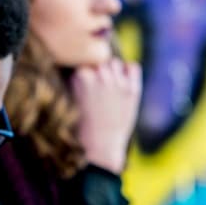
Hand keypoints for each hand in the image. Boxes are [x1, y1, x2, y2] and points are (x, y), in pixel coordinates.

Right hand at [71, 58, 140, 173]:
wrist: (100, 147)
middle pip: (99, 59)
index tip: (83, 81)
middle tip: (96, 86)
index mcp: (81, 77)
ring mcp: (118, 83)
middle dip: (97, 68)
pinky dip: (129, 71)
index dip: (83, 69)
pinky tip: (123, 82)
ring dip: (111, 70)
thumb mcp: (72, 96)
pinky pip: (133, 67)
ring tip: (108, 87)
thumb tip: (86, 59)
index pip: (82, 57)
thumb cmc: (82, 124)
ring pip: (115, 62)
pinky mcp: (133, 90)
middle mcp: (100, 77)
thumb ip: (78, 77)